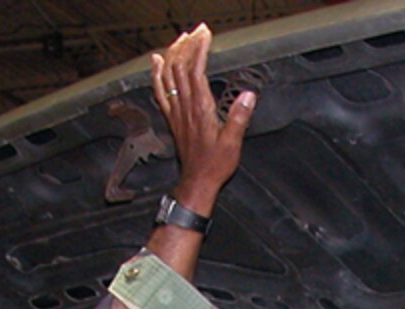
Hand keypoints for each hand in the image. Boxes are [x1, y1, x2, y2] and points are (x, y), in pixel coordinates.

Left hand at [150, 25, 255, 218]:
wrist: (196, 182)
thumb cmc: (215, 165)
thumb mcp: (233, 143)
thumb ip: (239, 117)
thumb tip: (248, 95)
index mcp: (200, 109)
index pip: (196, 70)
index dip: (199, 49)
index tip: (206, 34)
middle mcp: (185, 107)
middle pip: (180, 67)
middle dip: (187, 45)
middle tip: (196, 31)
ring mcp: (176, 112)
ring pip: (168, 75)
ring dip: (173, 54)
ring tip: (180, 39)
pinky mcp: (172, 118)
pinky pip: (159, 90)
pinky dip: (157, 73)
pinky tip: (157, 61)